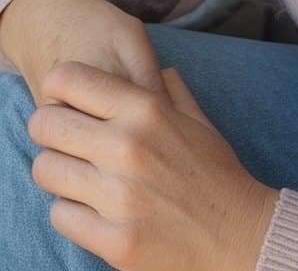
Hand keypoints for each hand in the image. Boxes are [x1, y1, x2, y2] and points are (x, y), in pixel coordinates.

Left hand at [27, 59, 279, 270]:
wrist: (240, 236)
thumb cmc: (218, 175)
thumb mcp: (197, 121)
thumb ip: (170, 91)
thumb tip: (156, 69)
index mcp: (146, 110)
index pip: (68, 79)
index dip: (58, 89)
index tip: (65, 103)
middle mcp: (128, 146)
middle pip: (44, 123)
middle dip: (47, 130)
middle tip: (63, 142)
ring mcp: (118, 196)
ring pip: (45, 169)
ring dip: (56, 172)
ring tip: (77, 177)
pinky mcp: (113, 240)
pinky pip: (60, 215)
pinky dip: (70, 212)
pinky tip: (91, 209)